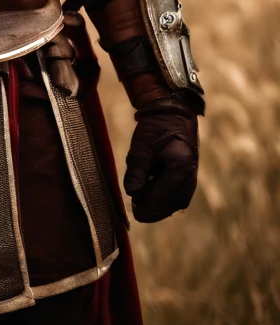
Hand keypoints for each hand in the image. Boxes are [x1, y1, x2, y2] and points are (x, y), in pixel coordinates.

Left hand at [124, 98, 198, 222]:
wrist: (173, 112)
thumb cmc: (155, 127)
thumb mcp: (142, 145)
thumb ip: (137, 168)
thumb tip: (131, 192)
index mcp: (181, 166)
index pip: (164, 195)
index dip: (148, 204)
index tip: (133, 209)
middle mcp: (190, 174)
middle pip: (173, 203)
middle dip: (154, 210)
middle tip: (136, 212)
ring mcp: (191, 176)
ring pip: (177, 201)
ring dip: (160, 206)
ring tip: (141, 204)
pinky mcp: (188, 176)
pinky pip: (179, 195)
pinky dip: (165, 199)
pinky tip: (151, 196)